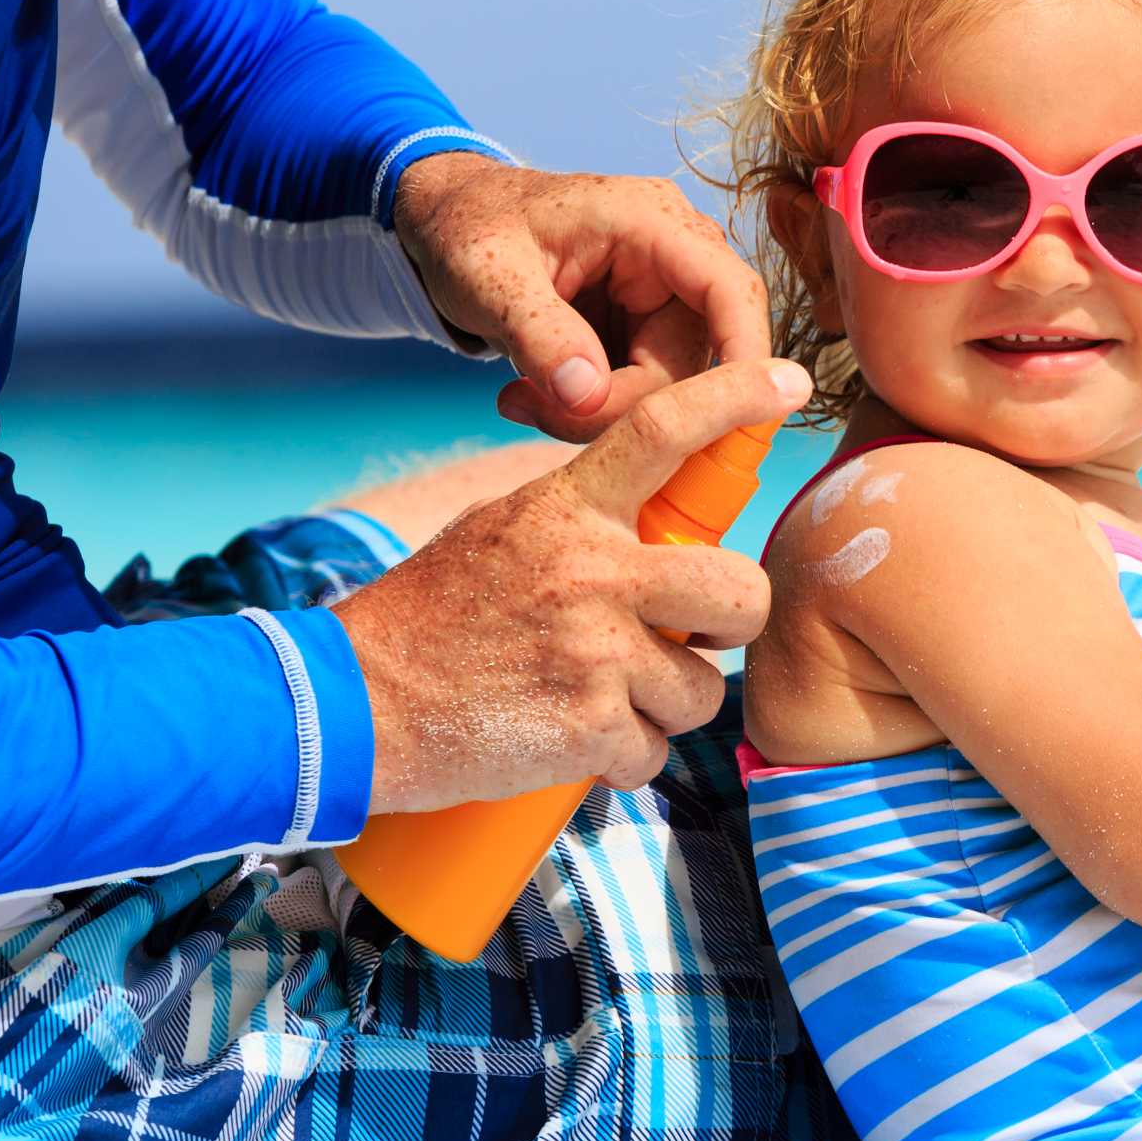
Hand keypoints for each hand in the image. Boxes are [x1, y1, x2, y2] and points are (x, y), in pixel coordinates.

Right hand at [330, 359, 810, 814]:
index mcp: (568, 510)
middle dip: (728, 625)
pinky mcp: (589, 729)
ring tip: (590, 697)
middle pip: (740, 592)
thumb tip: (666, 532)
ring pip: (703, 688)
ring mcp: (596, 652)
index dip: (734, 398)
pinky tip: (566, 740)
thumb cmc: (433, 619)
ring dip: (660, 706)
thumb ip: (586, 523)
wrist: (352, 704)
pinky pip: (654, 752)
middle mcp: (593, 572)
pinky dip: (621, 760)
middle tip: (685, 637)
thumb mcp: (503, 534)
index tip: (788, 381)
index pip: (662, 430)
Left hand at [392, 154, 772, 441]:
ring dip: (602, 411)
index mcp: (652, 222)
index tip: (729, 421)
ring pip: (672, 383)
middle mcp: (675, 258)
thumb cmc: (469, 227)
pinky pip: (646, 388)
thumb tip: (587, 394)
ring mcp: (664, 295)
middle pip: (698, 357)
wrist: (450, 220)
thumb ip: (539, 333)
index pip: (730, 291)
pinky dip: (595, 407)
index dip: (745, 357)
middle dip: (625, 404)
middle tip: (537, 410)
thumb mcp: (487, 274)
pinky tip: (538, 395)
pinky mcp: (646, 329)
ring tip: (523, 400)